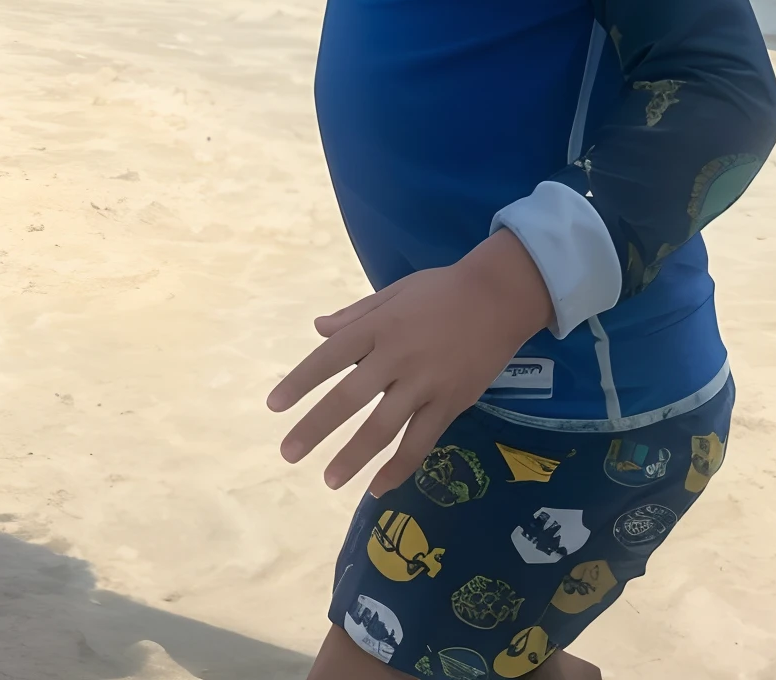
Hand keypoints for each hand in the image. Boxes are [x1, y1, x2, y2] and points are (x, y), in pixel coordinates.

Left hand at [266, 230, 553, 495]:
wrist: (501, 295)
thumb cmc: (444, 289)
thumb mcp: (397, 291)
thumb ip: (357, 313)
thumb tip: (318, 329)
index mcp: (380, 326)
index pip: (330, 356)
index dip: (300, 382)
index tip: (274, 406)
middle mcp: (397, 356)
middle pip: (349, 398)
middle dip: (315, 427)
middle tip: (288, 453)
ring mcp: (425, 382)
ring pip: (382, 427)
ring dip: (353, 456)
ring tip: (329, 480)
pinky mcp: (451, 401)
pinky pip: (421, 441)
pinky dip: (399, 466)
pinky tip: (378, 486)